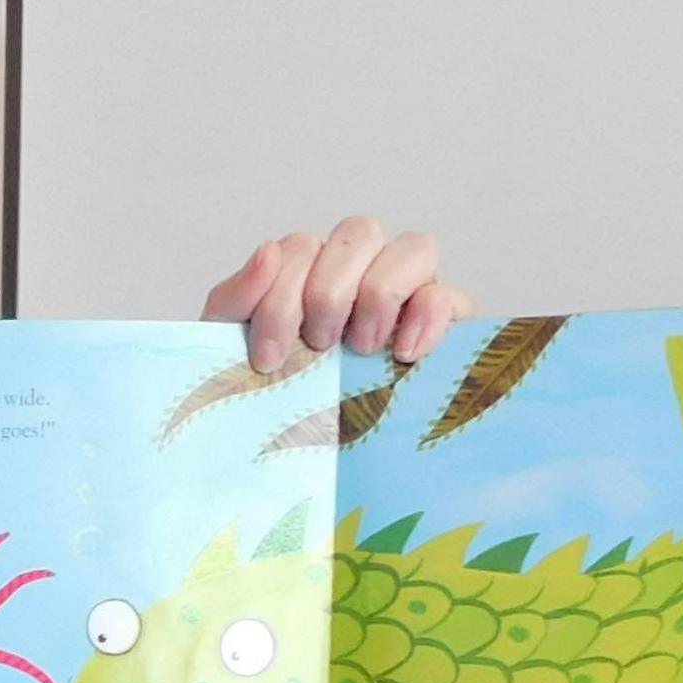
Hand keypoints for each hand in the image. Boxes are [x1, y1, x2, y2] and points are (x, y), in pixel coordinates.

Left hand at [203, 218, 472, 374]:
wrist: (292, 449)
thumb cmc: (264, 391)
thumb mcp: (233, 348)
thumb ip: (238, 297)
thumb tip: (268, 250)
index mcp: (309, 269)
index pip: (302, 246)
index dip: (281, 296)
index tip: (269, 357)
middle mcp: (361, 270)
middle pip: (360, 233)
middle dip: (329, 292)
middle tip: (318, 346)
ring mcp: (408, 291)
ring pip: (414, 248)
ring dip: (380, 294)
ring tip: (361, 348)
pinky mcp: (445, 324)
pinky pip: (450, 295)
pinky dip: (428, 316)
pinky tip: (405, 353)